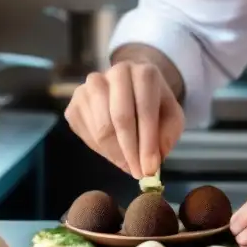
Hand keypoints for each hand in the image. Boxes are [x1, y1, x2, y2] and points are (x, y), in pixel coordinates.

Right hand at [64, 61, 184, 178]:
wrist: (132, 87)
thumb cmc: (154, 105)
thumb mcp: (171, 119)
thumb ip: (167, 137)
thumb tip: (151, 162)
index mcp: (144, 73)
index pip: (145, 111)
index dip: (147, 144)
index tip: (149, 170)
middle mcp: (115, 72)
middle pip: (119, 118)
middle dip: (130, 152)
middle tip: (137, 173)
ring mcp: (91, 85)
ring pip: (100, 128)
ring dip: (116, 154)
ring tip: (128, 164)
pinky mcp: (75, 101)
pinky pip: (86, 134)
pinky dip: (100, 150)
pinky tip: (113, 152)